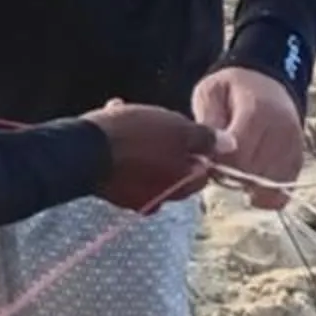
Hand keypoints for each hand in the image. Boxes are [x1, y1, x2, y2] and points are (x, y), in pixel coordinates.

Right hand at [88, 102, 228, 213]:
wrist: (83, 150)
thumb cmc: (136, 137)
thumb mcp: (178, 129)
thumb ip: (205, 139)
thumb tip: (231, 145)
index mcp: (181, 185)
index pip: (203, 171)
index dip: (198, 147)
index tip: (185, 129)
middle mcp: (161, 199)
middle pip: (175, 169)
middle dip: (167, 143)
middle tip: (155, 120)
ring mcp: (135, 198)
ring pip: (148, 165)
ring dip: (143, 142)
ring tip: (129, 117)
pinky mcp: (112, 192)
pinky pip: (125, 168)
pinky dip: (124, 150)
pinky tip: (114, 127)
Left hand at [192, 65, 305, 204]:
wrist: (268, 86)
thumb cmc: (232, 92)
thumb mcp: (210, 93)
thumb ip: (208, 121)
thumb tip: (209, 153)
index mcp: (258, 111)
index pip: (238, 155)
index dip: (218, 163)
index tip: (209, 157)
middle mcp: (283, 131)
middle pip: (252, 174)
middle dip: (231, 176)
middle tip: (221, 163)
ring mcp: (295, 148)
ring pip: (268, 188)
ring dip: (247, 186)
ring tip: (238, 167)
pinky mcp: (299, 163)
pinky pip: (281, 193)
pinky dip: (262, 193)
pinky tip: (252, 177)